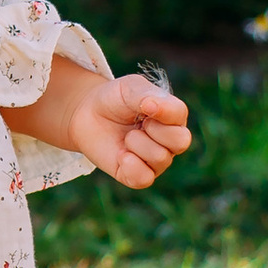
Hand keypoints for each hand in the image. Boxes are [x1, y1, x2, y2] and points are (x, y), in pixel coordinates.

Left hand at [70, 72, 192, 188]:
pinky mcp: (138, 176)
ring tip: (126, 137)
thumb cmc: (115, 100)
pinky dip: (131, 166)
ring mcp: (157, 161)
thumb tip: (154, 107)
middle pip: (180, 141)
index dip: (163, 110)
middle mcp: (170, 141)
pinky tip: (121, 154)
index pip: (180, 114)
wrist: (87, 115)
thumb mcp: (130, 88)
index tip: (144, 105)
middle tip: (139, 123)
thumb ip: (146, 94)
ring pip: (161, 158)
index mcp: (173, 116)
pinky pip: (144, 179)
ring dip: (136, 144)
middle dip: (155, 130)